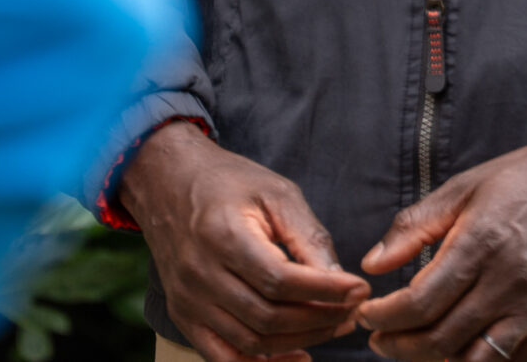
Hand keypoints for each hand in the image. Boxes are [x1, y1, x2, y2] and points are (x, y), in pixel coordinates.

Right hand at [120, 121, 369, 361]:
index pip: (280, 280)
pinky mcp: (183, 317)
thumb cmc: (229, 182)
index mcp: (223, 235)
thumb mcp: (276, 192)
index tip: (359, 290)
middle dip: (320, 319)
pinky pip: (223, 358)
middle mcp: (199, 274)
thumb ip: (307, 236)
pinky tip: (297, 354)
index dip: (325, 291)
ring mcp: (188, 301)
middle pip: (268, 316)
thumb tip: (339, 280)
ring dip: (299, 341)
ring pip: (251, 341)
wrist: (167, 183)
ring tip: (334, 326)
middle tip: (352, 311)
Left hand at [354, 125, 526, 360]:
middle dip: (399, 346)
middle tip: (381, 339)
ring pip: (474, 361)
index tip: (368, 314)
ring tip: (416, 349)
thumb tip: (373, 262)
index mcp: (481, 242)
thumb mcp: (469, 185)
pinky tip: (462, 350)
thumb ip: (416, 224)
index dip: (383, 317)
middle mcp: (509, 281)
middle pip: (439, 339)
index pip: (418, 302)